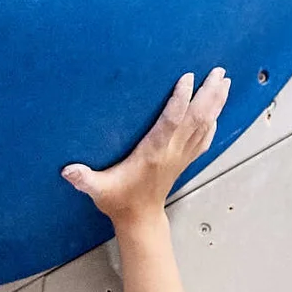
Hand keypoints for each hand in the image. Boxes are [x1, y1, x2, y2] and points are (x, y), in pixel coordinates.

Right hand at [61, 68, 229, 227]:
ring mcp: (181, 156)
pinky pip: (204, 138)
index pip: (170, 122)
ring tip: (224, 80)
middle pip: (196, 118)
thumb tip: (67, 171)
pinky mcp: (185, 160)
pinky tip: (217, 109)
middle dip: (208, 94)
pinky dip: (213, 121)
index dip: (179, 100)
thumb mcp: (99, 190)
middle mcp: (172, 152)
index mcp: (153, 153)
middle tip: (218, 71)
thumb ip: (84, 179)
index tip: (187, 79)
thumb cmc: (119, 201)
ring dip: (216, 102)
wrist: (140, 220)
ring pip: (205, 125)